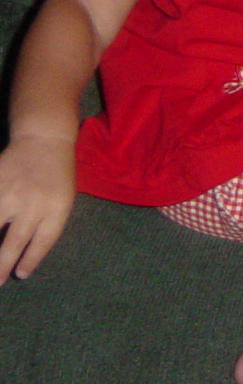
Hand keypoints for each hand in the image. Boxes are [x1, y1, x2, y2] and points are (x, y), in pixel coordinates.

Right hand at [0, 134, 76, 282]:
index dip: (31, 260)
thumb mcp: (64, 198)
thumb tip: (25, 256)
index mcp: (57, 207)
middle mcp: (33, 202)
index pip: (43, 241)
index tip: (20, 274)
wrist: (44, 140)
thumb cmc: (57, 175)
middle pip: (14, 242)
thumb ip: (48, 225)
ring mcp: (10, 193)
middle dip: (2, 266)